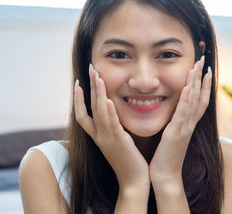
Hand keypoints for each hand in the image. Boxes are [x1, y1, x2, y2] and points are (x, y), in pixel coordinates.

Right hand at [73, 64, 149, 191]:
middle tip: (90, 69)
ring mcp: (107, 139)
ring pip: (98, 113)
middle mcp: (99, 136)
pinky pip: (111, 124)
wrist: (134, 181)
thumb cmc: (128, 161)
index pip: (82, 115)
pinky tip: (109, 99)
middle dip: (89, 87)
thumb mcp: (118, 142)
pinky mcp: (118, 142)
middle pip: (89, 108)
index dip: (78, 99)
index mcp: (98, 136)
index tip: (79, 82)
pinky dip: (109, 112)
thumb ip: (114, 129)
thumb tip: (116, 114)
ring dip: (98, 94)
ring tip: (98, 76)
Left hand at [149, 56, 211, 188]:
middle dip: (202, 78)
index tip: (206, 71)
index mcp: (188, 125)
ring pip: (193, 102)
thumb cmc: (166, 158)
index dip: (204, 86)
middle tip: (203, 61)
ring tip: (198, 67)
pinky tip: (188, 87)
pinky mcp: (175, 133)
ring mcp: (184, 128)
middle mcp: (189, 124)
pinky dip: (187, 99)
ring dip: (196, 83)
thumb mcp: (172, 138)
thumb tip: (174, 116)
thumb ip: (175, 125)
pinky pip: (183, 113)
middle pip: (200, 97)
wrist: (165, 177)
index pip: (200, 101)